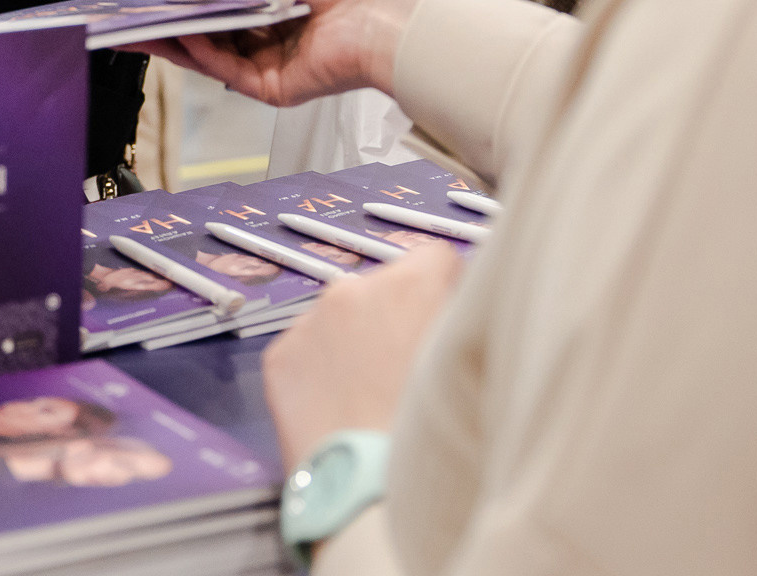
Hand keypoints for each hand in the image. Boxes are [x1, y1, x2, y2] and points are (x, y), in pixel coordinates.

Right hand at [126, 0, 429, 106]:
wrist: (376, 13)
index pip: (217, 3)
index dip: (184, 1)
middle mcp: (267, 31)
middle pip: (208, 33)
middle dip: (169, 27)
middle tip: (130, 23)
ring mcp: (268, 61)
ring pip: (212, 55)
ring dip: (177, 42)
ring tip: (141, 30)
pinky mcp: (273, 87)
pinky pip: (229, 72)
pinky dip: (205, 55)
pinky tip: (188, 38)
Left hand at [264, 241, 462, 472]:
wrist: (373, 496)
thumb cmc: (438, 438)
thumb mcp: (475, 365)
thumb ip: (464, 322)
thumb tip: (462, 308)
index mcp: (411, 284)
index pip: (436, 259)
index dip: (446, 293)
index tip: (447, 324)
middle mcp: (353, 288)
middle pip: (384, 288)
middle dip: (397, 319)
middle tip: (410, 373)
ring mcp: (309, 321)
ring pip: (342, 319)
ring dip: (357, 343)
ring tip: (375, 399)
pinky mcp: (280, 355)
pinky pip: (308, 351)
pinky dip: (322, 371)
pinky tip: (342, 410)